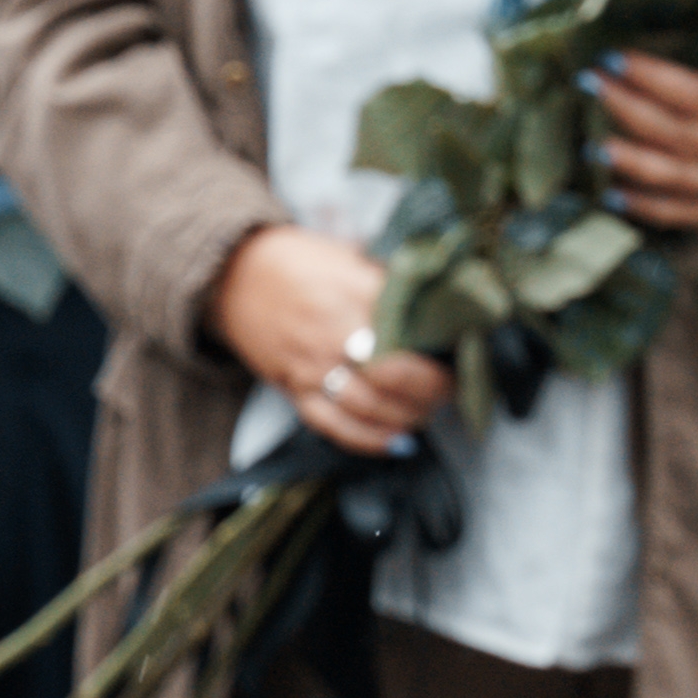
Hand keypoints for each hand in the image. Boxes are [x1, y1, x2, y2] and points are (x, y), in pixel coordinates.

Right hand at [209, 224, 451, 457]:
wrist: (232, 273)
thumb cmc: (300, 260)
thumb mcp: (349, 254)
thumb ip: (389, 278)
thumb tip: (443, 294)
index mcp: (352, 290)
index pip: (409, 324)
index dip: (442, 343)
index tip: (465, 349)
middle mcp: (332, 330)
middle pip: (393, 372)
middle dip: (431, 388)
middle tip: (452, 388)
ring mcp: (310, 364)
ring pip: (367, 405)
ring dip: (407, 416)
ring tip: (429, 412)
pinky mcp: (292, 388)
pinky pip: (331, 424)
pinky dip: (368, 439)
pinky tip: (397, 443)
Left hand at [594, 52, 697, 234]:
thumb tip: (657, 46)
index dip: (656, 77)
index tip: (616, 58)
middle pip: (677, 132)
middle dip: (628, 107)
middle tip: (589, 83)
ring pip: (674, 176)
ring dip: (630, 160)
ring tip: (591, 146)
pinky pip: (680, 214)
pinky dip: (645, 206)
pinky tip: (611, 194)